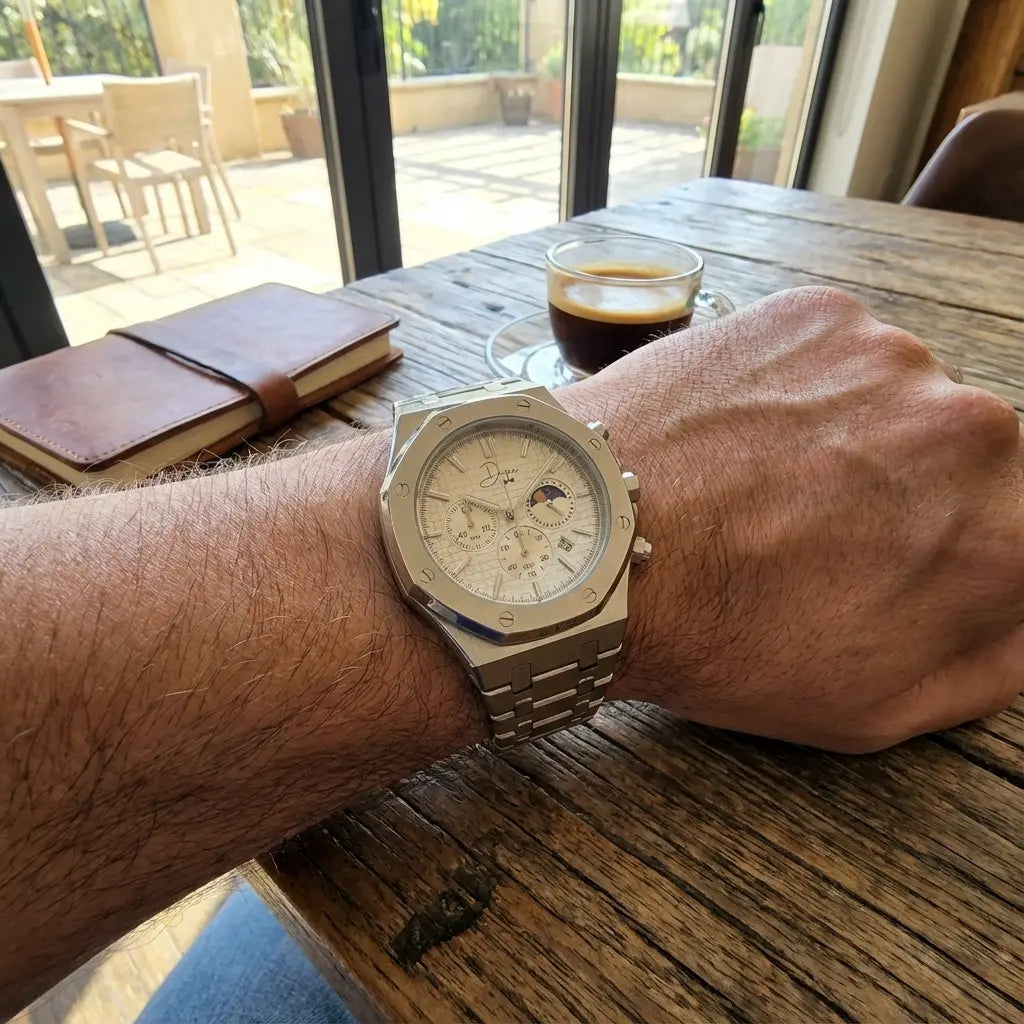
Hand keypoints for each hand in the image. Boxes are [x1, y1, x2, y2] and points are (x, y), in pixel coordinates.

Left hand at [564, 287, 1023, 752]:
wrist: (595, 544)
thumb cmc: (720, 636)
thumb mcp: (875, 708)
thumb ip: (992, 660)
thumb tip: (1019, 614)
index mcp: (1009, 536)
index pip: (1018, 530)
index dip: (953, 549)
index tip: (898, 556)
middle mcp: (975, 427)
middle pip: (967, 460)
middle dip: (909, 494)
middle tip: (818, 527)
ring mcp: (891, 355)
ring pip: (900, 400)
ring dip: (854, 436)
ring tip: (765, 482)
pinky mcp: (816, 312)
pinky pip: (837, 356)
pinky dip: (804, 389)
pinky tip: (742, 435)